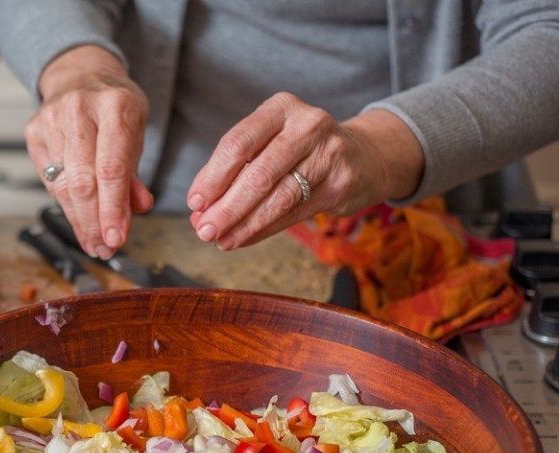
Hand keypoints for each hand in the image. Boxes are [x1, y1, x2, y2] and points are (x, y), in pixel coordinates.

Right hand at [26, 46, 154, 258]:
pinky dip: (66, 205)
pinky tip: (78, 219)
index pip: (111, 168)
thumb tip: (137, 208)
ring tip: (94, 242)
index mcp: (115, 105)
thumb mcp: (136, 131)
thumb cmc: (113, 108)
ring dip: (79, 220)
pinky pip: (49, 180)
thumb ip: (134, 172)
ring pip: (63, 185)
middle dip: (94, 222)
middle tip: (104, 247)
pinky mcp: (33, 131)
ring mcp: (51, 119)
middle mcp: (79, 108)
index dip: (113, 208)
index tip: (117, 238)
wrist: (80, 75)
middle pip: (83, 180)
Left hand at [186, 93, 424, 249]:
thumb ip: (233, 170)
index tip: (195, 202)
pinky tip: (243, 238)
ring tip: (220, 240)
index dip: (213, 176)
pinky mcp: (341, 184)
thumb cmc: (299, 150)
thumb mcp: (268, 142)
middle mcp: (308, 125)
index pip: (238, 143)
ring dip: (244, 224)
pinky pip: (294, 213)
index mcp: (281, 107)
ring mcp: (329, 154)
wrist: (363, 155)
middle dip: (226, 207)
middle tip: (204, 230)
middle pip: (258, 173)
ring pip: (277, 197)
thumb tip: (199, 209)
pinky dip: (263, 229)